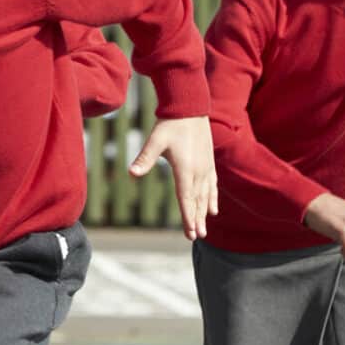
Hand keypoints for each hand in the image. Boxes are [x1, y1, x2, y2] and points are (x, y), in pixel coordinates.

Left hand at [131, 116, 218, 241]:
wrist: (190, 108)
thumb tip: (131, 173)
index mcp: (186, 169)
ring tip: (204, 230)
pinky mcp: (209, 163)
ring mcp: (206, 167)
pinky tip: (213, 209)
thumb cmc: (170, 124)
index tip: (190, 232)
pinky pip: (212, 186)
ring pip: (206, 196)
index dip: (188, 216)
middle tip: (196, 237)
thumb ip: (145, 158)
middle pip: (198, 201)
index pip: (186, 198)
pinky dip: (212, 199)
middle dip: (197, 220)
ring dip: (204, 213)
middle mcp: (199, 171)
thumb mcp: (155, 140)